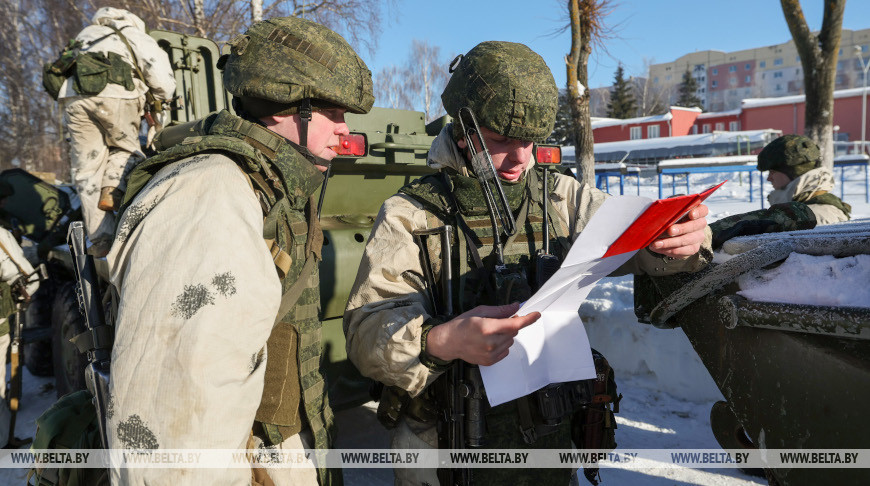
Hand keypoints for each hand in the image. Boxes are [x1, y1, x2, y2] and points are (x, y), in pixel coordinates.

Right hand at [425, 303, 539, 365]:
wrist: (448, 342)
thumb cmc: (461, 325)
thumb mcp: (479, 311)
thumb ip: (500, 310)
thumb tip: (516, 307)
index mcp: (487, 328)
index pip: (514, 324)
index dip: (528, 319)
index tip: (536, 315)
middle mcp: (490, 343)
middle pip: (513, 332)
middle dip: (510, 325)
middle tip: (497, 322)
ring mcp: (490, 354)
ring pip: (510, 342)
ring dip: (506, 335)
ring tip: (489, 333)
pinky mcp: (490, 361)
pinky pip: (505, 351)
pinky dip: (502, 345)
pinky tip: (488, 342)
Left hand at [649, 204, 708, 256]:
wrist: (673, 234)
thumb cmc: (671, 219)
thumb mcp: (670, 213)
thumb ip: (668, 213)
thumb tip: (657, 217)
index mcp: (697, 212)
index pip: (703, 210)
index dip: (698, 212)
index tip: (691, 214)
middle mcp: (700, 224)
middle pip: (695, 226)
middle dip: (681, 228)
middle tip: (670, 230)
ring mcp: (698, 237)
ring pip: (687, 240)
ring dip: (670, 242)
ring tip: (657, 243)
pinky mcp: (693, 248)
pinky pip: (683, 250)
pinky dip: (669, 249)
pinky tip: (659, 248)